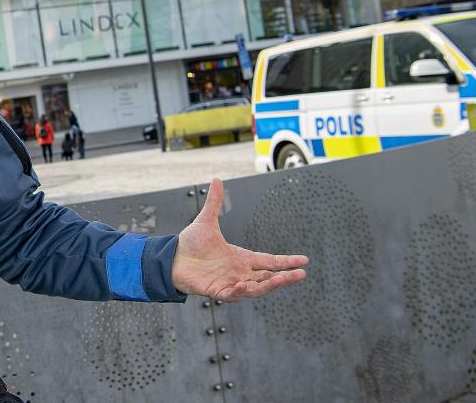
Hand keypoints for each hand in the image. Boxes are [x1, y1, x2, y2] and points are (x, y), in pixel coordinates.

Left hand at [172, 179, 307, 301]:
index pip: (269, 261)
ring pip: (255, 288)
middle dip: (285, 277)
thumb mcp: (206, 221)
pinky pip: (231, 295)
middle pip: (268, 277)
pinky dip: (239, 292)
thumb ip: (214, 203)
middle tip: (301, 274)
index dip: (286, 262)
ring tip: (281, 279)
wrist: (171, 258)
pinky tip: (244, 286)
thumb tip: (217, 179)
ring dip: (269, 285)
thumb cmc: (190, 244)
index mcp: (241, 258)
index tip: (304, 261)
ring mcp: (229, 283)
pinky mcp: (217, 291)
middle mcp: (239, 272)